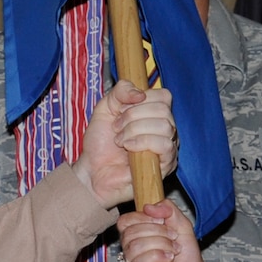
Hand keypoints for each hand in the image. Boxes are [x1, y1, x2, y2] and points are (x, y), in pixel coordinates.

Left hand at [77, 81, 176, 207]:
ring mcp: (168, 146)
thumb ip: (120, 91)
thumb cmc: (101, 142)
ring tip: (120, 141)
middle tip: (117, 127)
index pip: (164, 96)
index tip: (120, 110)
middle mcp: (165, 128)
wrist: (93, 170)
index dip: (141, 99)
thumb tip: (140, 93)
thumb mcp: (105, 108)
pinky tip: (128, 148)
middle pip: (163, 109)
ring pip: (165, 126)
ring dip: (135, 130)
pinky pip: (165, 145)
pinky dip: (142, 142)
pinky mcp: (166, 164)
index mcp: (154, 113)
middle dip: (133, 115)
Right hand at [118, 202, 238, 261]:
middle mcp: (129, 251)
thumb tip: (148, 206)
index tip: (163, 221)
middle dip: (157, 232)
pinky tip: (168, 259)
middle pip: (129, 232)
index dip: (142, 217)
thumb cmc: (186, 257)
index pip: (125, 221)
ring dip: (160, 244)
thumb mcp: (182, 226)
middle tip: (173, 238)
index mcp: (136, 236)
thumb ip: (169, 209)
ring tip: (174, 250)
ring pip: (133, 246)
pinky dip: (155, 257)